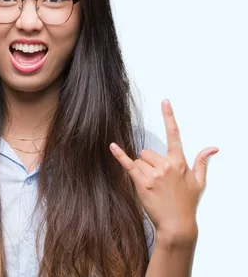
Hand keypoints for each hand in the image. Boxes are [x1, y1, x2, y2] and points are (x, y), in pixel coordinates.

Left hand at [109, 99, 217, 244]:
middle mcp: (166, 165)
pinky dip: (119, 155)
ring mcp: (153, 174)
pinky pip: (128, 165)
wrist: (177, 224)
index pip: (174, 135)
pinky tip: (112, 146)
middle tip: (157, 179)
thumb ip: (202, 162)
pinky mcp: (141, 182)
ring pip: (139, 161)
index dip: (169, 116)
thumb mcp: (199, 182)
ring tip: (151, 186)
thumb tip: (213, 148)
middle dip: (149, 162)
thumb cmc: (187, 203)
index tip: (165, 101)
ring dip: (141, 170)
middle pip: (147, 152)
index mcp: (179, 162)